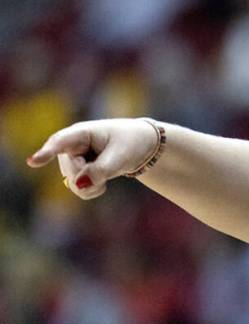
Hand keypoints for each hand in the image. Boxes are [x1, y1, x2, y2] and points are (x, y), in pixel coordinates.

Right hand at [25, 119, 159, 198]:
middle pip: (70, 170)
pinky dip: (93, 190)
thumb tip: (78, 185)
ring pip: (73, 183)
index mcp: (81, 133)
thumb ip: (101, 170)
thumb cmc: (130, 143)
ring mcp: (70, 161)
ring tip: (108, 170)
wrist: (140, 146)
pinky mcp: (74, 173)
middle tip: (110, 163)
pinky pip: (78, 190)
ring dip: (92, 184)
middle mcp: (70, 147)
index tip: (32, 161)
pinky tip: (103, 181)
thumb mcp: (121, 156)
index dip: (46, 152)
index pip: (60, 142)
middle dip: (90, 174)